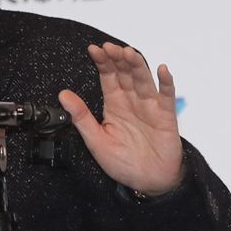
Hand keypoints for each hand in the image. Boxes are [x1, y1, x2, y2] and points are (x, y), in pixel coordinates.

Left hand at [57, 43, 184, 195]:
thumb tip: (63, 95)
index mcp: (114, 105)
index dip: (102, 62)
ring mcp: (149, 106)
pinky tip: (162, 70)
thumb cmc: (123, 162)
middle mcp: (132, 101)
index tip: (93, 49)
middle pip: (125, 73)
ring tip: (128, 53)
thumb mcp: (96, 141)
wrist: (148, 182)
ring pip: (144, 80)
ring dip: (137, 65)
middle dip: (117, 59)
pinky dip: (166, 82)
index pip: (107, 77)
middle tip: (109, 48)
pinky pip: (166, 96)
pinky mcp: (166, 116)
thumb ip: (81, 117)